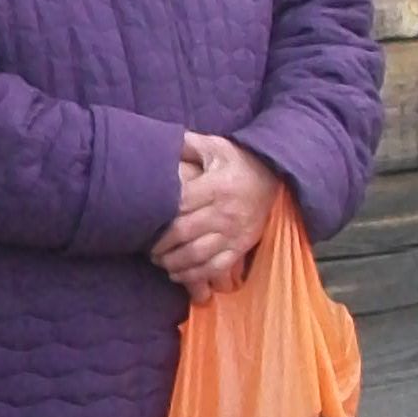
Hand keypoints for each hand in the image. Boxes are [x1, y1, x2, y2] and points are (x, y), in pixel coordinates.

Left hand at [151, 131, 280, 302]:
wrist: (275, 174)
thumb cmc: (237, 160)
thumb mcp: (214, 146)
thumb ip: (186, 144)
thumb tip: (159, 142)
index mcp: (216, 187)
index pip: (180, 205)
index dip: (158, 216)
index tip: (142, 223)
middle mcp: (226, 212)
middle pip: (185, 232)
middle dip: (160, 244)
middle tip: (146, 248)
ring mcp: (235, 231)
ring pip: (199, 254)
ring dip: (174, 262)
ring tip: (158, 261)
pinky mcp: (243, 245)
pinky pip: (218, 266)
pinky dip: (196, 274)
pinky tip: (178, 274)